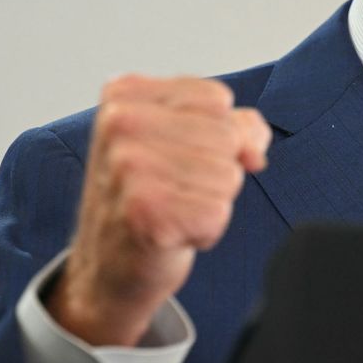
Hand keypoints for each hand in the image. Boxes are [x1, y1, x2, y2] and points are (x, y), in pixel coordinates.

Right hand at [47, 74, 271, 345]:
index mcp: (126, 94)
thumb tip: (254, 147)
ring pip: (227, 174)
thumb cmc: (143, 200)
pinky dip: (205, 231)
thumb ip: (232, 126)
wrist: (108, 268)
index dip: (215, 135)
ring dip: (210, 202)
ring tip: (171, 211)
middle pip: (226, 136)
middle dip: (214, 171)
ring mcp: (128, 165)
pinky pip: (218, 212)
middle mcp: (120, 122)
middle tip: (172, 191)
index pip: (216, 99)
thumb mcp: (180, 143)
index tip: (177, 158)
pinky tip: (171, 234)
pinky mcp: (144, 211)